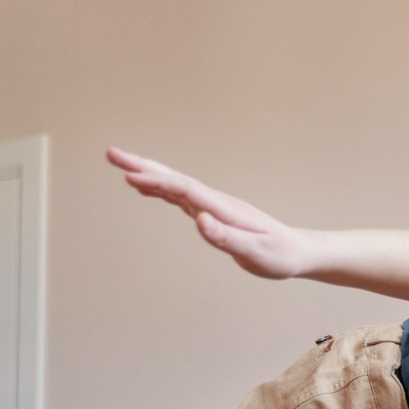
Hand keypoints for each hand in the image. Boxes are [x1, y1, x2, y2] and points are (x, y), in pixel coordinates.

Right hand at [108, 148, 318, 277]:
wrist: (296, 252)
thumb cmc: (278, 255)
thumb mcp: (255, 252)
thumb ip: (227, 237)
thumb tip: (200, 220)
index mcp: (223, 209)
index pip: (185, 190)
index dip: (157, 182)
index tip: (130, 177)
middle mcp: (216, 202)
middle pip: (175, 178)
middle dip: (143, 166)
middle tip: (111, 153)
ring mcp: (213, 206)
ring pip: (174, 185)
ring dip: (147, 173)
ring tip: (119, 165)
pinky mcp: (212, 214)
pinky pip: (180, 197)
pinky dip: (160, 189)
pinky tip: (146, 188)